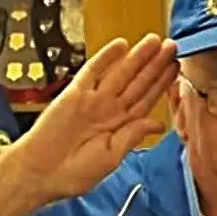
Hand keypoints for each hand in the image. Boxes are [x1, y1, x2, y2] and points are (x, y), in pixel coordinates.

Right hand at [15, 33, 177, 200]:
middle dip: (155, 64)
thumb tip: (159, 124)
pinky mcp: (74, 94)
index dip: (162, 83)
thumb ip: (134, 135)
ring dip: (138, 57)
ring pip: (121, 73)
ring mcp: (93, 100)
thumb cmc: (73, 173)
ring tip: (155, 41)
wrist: (39, 174)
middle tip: (173, 46)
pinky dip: (106, 58)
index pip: (147, 99)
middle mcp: (109, 109)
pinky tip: (121, 45)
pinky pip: (93, 72)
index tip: (177, 68)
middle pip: (138, 82)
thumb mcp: (112, 157)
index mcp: (121, 125)